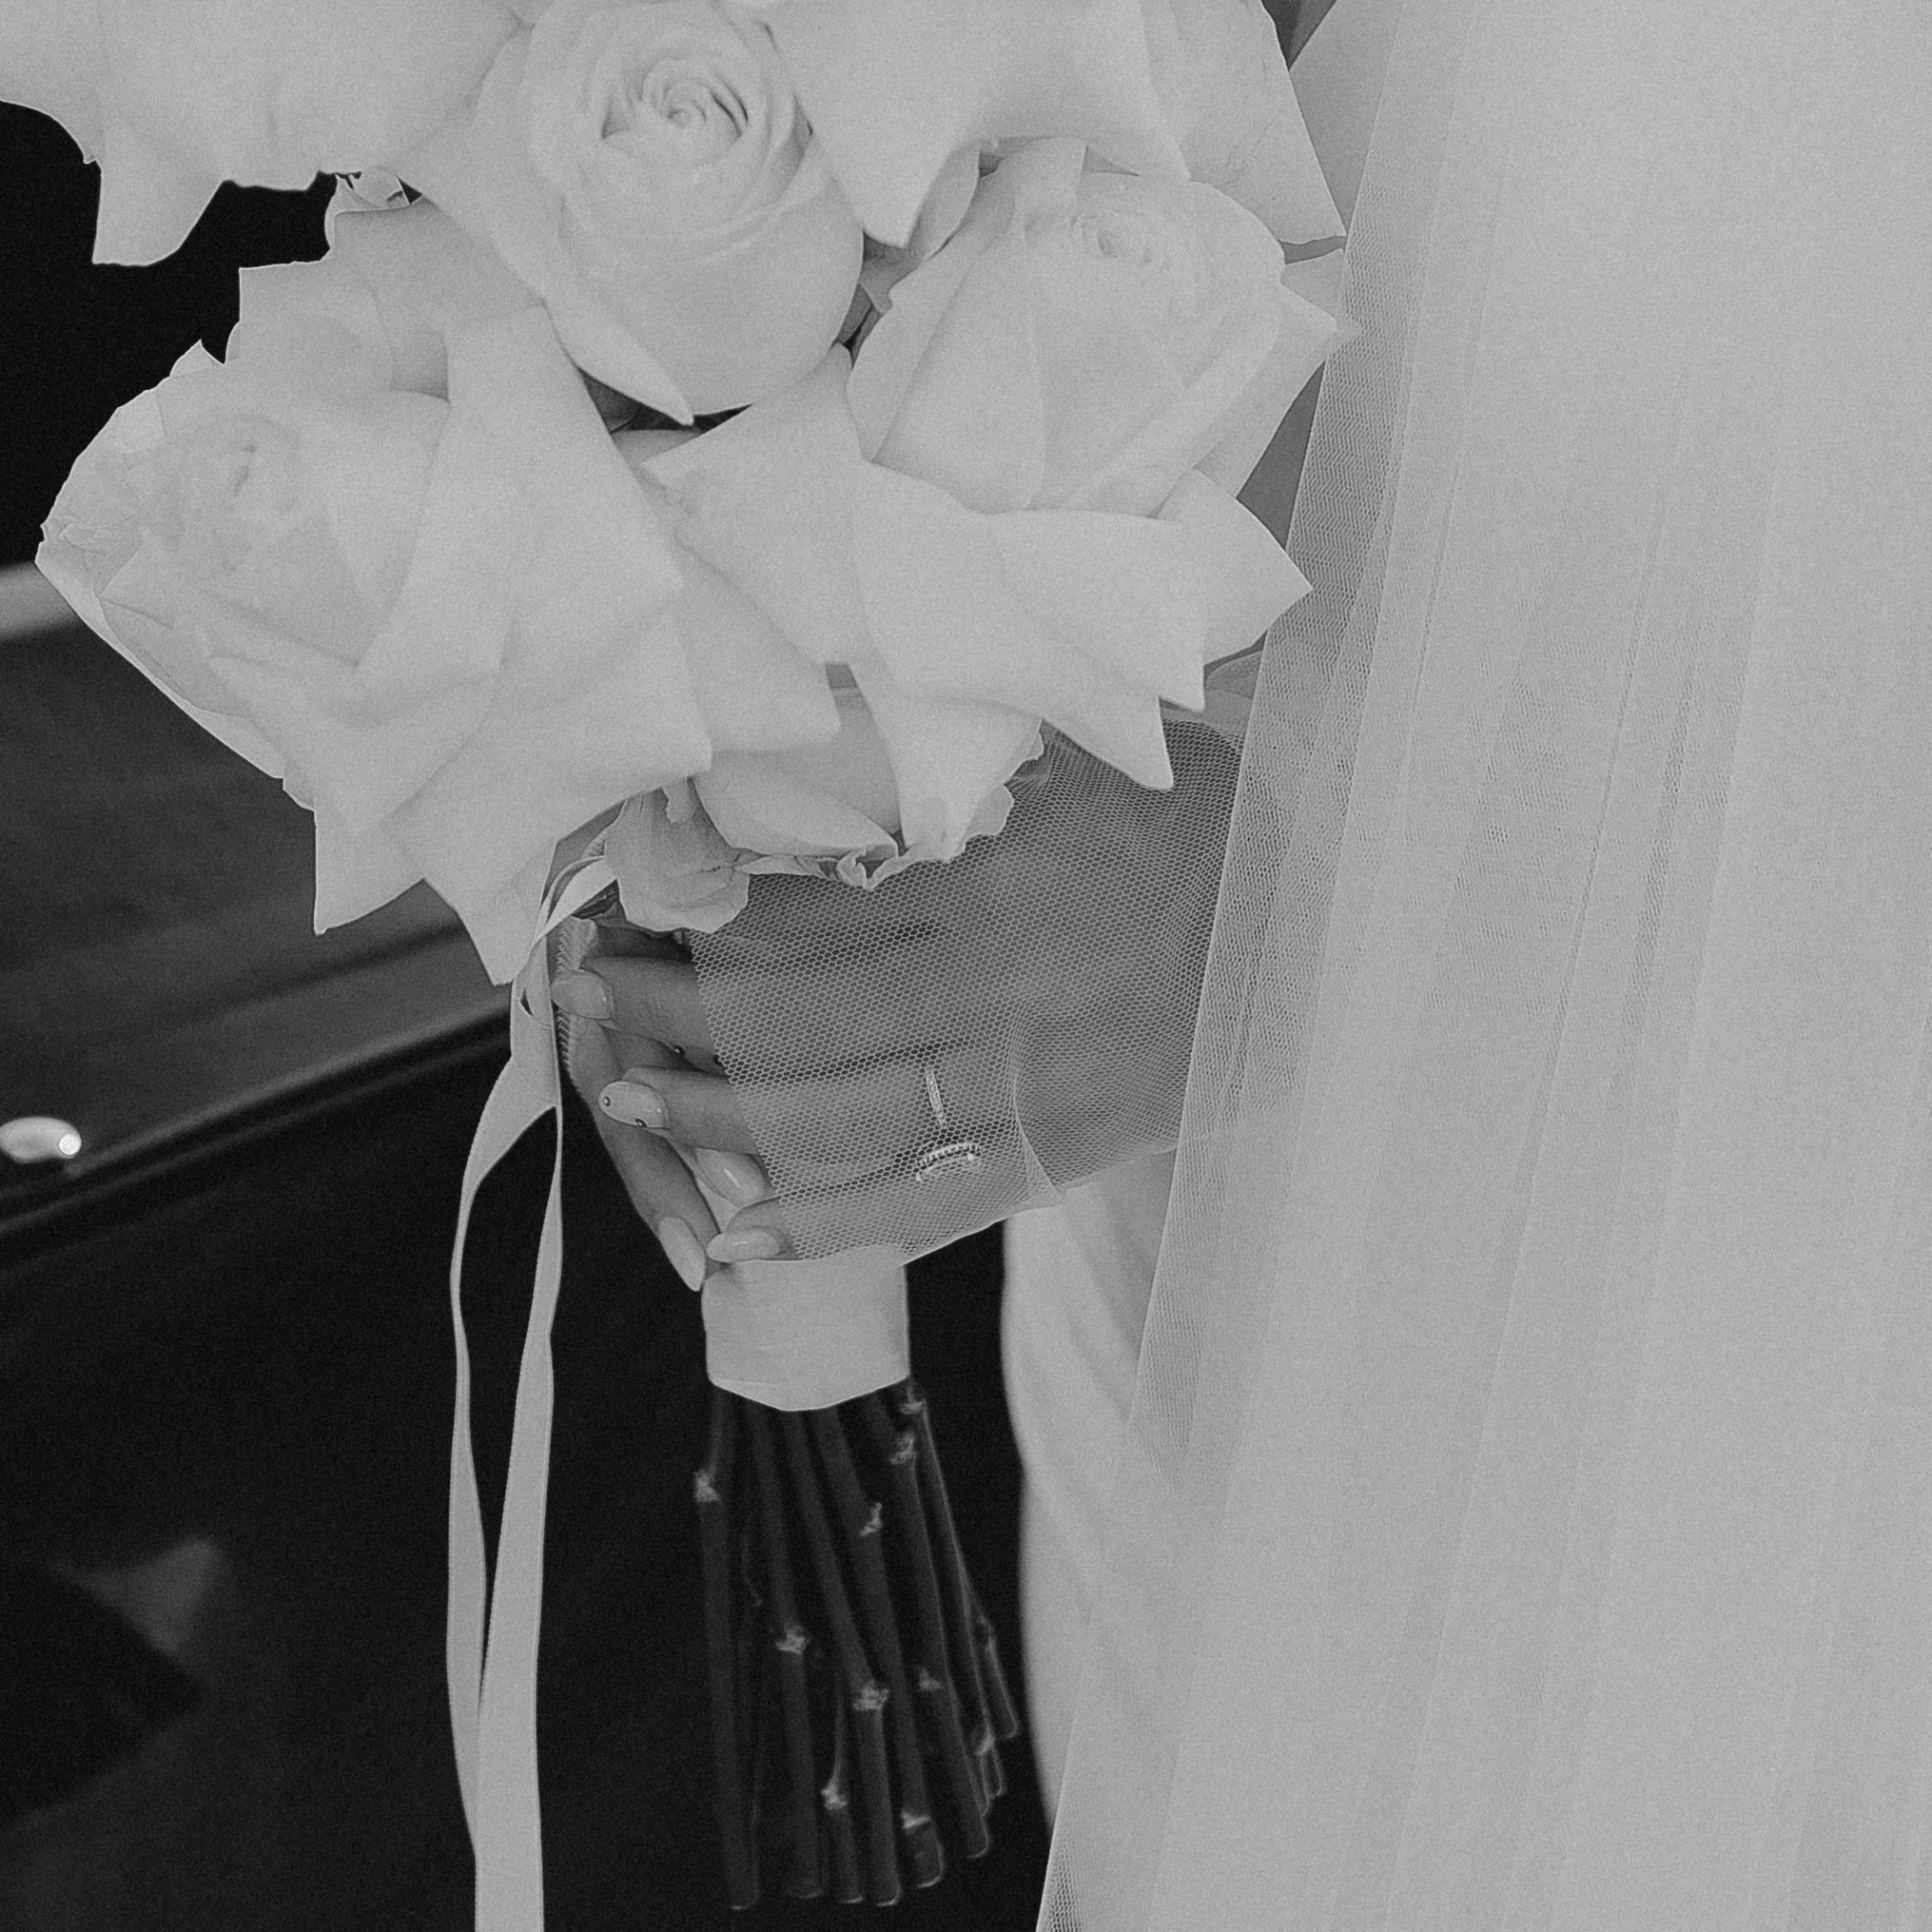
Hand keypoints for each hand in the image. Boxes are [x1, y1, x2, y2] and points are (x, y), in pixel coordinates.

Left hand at [567, 723, 1241, 1263]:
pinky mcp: (1065, 1152)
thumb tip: (839, 695)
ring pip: (832, 1120)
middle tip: (580, 988)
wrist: (1351, 919)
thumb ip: (970, 738)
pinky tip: (733, 1236)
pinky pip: (922, 1204)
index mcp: (999, 882)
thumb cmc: (1222, 807)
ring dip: (711, 1112)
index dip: (699, 905)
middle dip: (666, 1006)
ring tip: (624, 1091)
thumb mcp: (1095, 741)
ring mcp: (1032, 1087)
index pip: (804, 907)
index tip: (626, 889)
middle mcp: (1001, 993)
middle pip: (788, 1018)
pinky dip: (822, 1227)